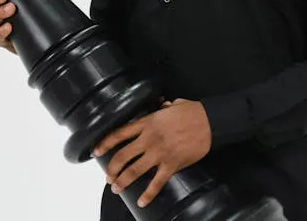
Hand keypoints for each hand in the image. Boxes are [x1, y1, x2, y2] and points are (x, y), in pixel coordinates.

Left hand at [94, 98, 211, 207]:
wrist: (211, 122)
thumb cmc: (194, 112)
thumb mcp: (174, 104)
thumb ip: (164, 107)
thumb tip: (163, 105)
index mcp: (148, 123)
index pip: (120, 134)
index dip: (105, 143)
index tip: (96, 151)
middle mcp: (149, 139)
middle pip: (122, 156)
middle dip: (112, 169)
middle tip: (108, 177)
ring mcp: (159, 153)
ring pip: (134, 171)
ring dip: (123, 181)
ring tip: (116, 188)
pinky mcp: (172, 164)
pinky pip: (156, 183)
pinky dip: (148, 194)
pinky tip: (141, 201)